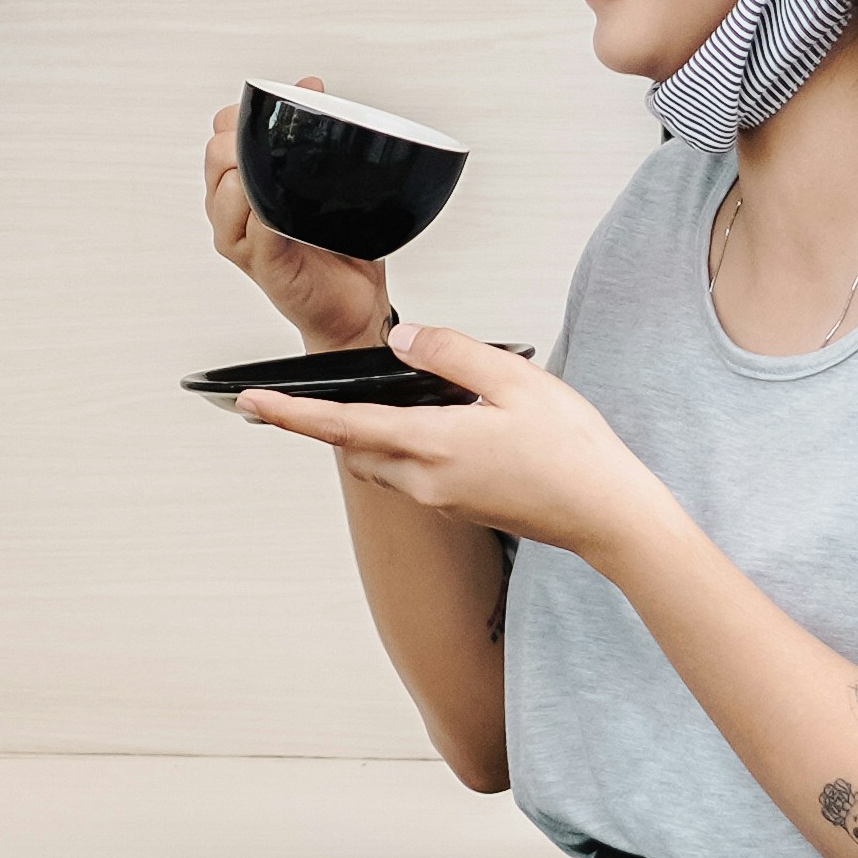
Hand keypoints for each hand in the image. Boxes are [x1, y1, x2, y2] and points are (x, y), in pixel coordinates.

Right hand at [202, 90, 392, 352]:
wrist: (353, 304)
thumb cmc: (335, 245)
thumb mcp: (320, 181)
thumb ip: (309, 135)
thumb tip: (309, 87)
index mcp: (239, 186)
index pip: (221, 131)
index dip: (246, 113)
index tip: (285, 107)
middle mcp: (231, 211)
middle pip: (217, 154)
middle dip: (249, 138)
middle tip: (285, 141)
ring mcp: (242, 239)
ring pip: (228, 188)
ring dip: (259, 174)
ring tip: (290, 176)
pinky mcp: (262, 265)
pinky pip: (259, 229)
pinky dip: (272, 214)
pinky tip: (290, 209)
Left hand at [237, 322, 660, 561]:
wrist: (607, 515)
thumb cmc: (572, 450)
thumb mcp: (515, 380)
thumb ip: (452, 354)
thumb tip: (402, 341)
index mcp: (433, 446)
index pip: (341, 427)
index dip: (290, 415)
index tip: (249, 403)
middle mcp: (426, 481)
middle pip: (354, 447)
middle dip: (326, 421)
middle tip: (294, 396)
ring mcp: (442, 500)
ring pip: (381, 461)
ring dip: (365, 434)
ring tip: (370, 400)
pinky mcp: (460, 507)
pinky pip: (412, 473)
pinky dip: (402, 445)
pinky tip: (433, 421)